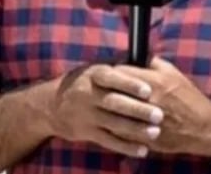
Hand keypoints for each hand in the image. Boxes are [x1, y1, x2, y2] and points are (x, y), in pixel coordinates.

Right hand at [49, 63, 164, 157]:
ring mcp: (87, 115)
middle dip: (137, 110)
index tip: (148, 90)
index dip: (129, 84)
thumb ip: (118, 67)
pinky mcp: (87, 133)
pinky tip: (142, 150)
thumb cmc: (84, 83)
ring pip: (113, 124)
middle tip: (159, 114)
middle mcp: (88, 94)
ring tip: (155, 132)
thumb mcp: (95, 69)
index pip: (112, 78)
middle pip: (115, 102)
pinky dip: (126, 147)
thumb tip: (146, 60)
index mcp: (93, 75)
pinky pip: (109, 141)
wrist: (52, 105)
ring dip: (135, 129)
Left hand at [115, 57, 210, 156]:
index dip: (112, 72)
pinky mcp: (145, 138)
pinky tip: (113, 124)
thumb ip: (153, 63)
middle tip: (104, 89)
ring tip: (106, 107)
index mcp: (154, 82)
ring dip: (108, 110)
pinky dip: (115, 129)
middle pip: (113, 92)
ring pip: (114, 115)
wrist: (203, 126)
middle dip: (106, 90)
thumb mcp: (173, 73)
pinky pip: (122, 134)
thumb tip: (137, 57)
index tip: (110, 74)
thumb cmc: (188, 97)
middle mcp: (147, 101)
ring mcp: (145, 121)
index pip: (120, 72)